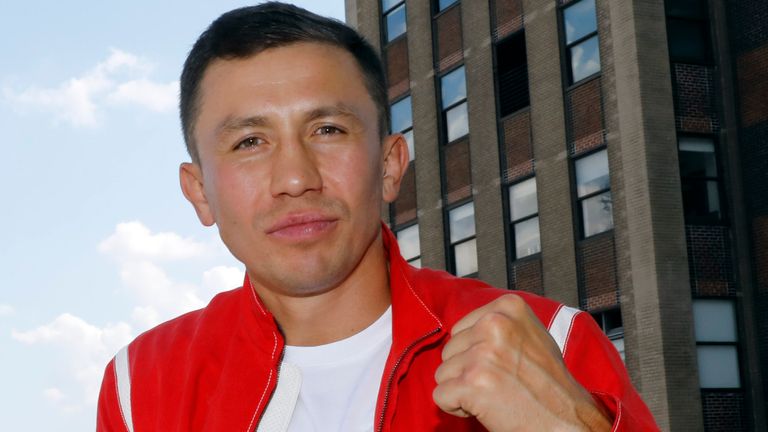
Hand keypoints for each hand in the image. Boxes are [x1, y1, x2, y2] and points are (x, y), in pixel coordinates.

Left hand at [433, 295, 611, 430]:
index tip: (500, 365)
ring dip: (462, 389)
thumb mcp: (530, 334)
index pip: (460, 329)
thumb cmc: (549, 383)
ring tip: (494, 394)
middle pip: (449, 350)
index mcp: (508, 307)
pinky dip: (456, 407)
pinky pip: (440, 396)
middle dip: (467, 371)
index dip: (473, 353)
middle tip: (498, 383)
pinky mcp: (472, 382)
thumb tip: (464, 331)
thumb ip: (499, 325)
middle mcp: (494, 324)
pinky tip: (485, 407)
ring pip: (442, 373)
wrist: (567, 420)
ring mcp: (482, 353)